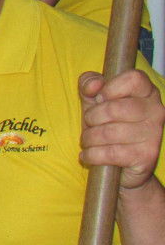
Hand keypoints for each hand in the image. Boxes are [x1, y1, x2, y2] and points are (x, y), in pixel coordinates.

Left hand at [79, 69, 164, 189]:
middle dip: (91, 118)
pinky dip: (91, 155)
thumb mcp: (94, 100)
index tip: (100, 98)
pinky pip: (110, 153)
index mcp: (147, 92)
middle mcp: (156, 111)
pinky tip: (89, 155)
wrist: (121, 166)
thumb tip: (93, 85)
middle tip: (90, 124)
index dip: (110, 87)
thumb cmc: (107, 125)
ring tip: (88, 141)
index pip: (134, 78)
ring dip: (89, 138)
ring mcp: (153, 135)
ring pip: (108, 133)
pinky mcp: (146, 156)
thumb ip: (89, 84)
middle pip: (113, 108)